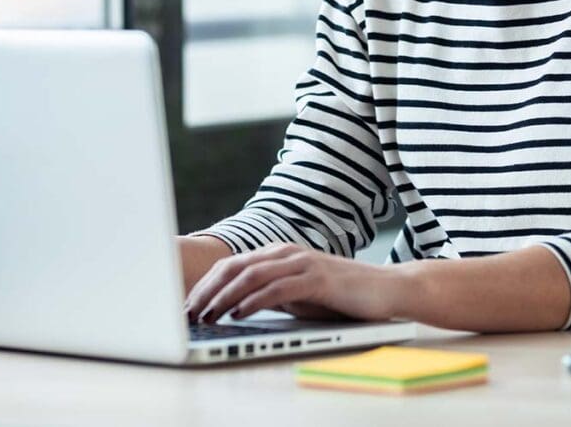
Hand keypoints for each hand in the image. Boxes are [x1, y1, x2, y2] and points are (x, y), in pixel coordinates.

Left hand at [183, 242, 409, 323]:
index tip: (185, 306)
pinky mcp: (317, 278)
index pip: (231, 265)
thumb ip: (269, 294)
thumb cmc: (339, 296)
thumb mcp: (297, 296)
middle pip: (234, 266)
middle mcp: (286, 253)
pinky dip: (253, 301)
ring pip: (251, 275)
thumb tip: (233, 307)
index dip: (204, 285)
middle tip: (187, 314)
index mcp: (278, 254)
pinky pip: (278, 288)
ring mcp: (302, 263)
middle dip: (206, 291)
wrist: (385, 289)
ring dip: (223, 297)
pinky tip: (238, 314)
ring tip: (206, 316)